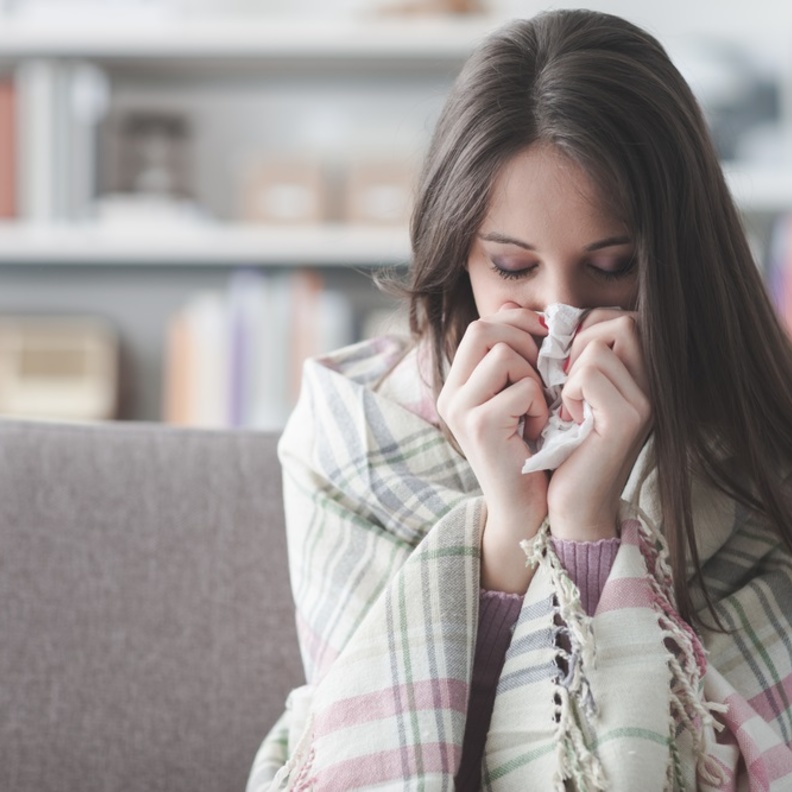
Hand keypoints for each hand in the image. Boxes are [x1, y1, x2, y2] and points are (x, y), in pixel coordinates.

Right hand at [437, 303, 549, 592]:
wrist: (525, 510)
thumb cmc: (530, 453)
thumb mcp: (518, 398)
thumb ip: (515, 359)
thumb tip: (523, 311)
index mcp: (457, 385)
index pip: (481, 325)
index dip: (517, 322)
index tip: (545, 339)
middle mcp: (450, 394)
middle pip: (484, 328)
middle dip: (526, 341)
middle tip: (544, 372)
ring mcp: (460, 409)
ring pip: (505, 354)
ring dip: (535, 378)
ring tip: (538, 409)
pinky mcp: (479, 425)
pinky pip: (522, 387)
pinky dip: (540, 406)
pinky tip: (538, 431)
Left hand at [548, 309, 651, 540]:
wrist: (571, 504)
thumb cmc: (564, 447)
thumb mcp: (571, 394)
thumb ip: (574, 357)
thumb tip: (548, 316)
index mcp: (642, 376)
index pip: (621, 318)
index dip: (586, 329)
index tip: (566, 365)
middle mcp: (653, 385)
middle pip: (620, 321)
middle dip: (579, 342)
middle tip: (565, 380)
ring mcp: (645, 402)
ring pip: (598, 346)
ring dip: (571, 373)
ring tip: (570, 406)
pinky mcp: (627, 419)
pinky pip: (588, 373)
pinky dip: (569, 393)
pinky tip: (571, 420)